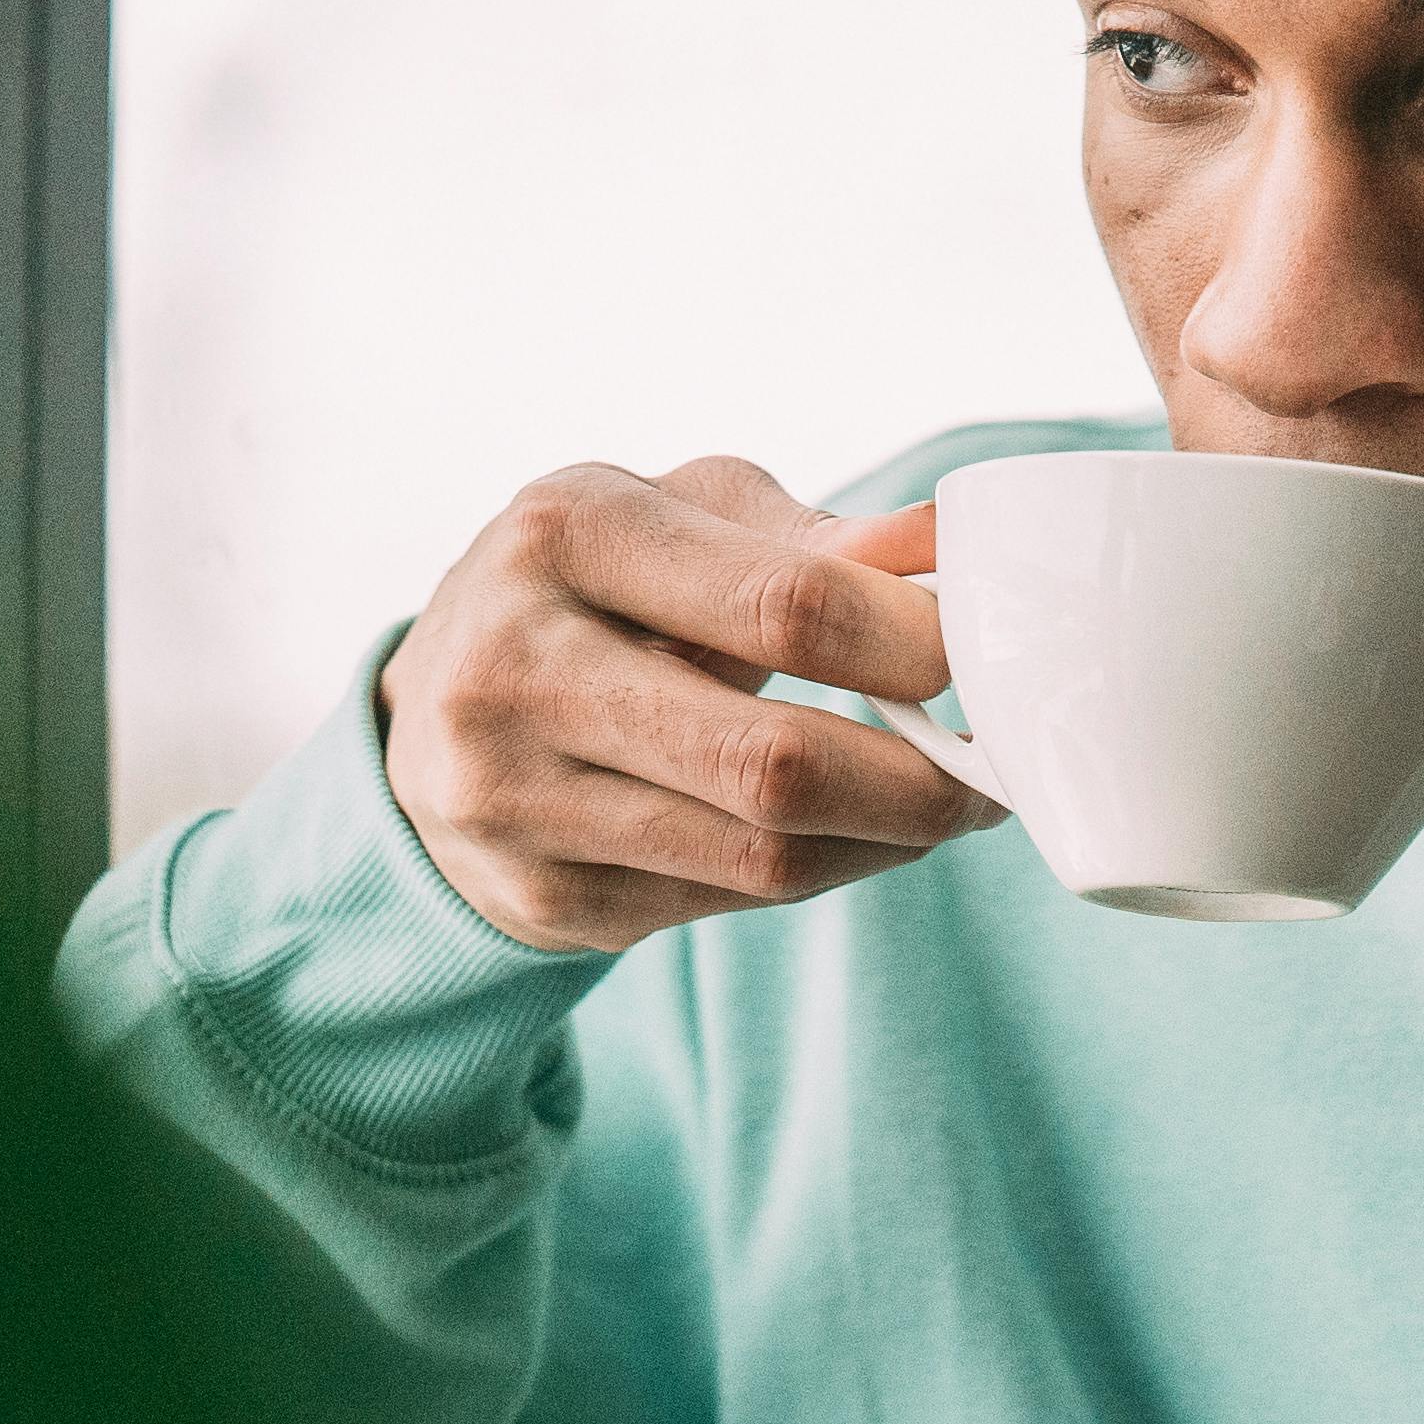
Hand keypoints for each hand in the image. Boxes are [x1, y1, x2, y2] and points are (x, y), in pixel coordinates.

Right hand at [380, 458, 1004, 952]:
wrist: (433, 709)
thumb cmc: (595, 587)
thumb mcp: (682, 518)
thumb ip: (816, 539)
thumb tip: (954, 550)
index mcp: (563, 534)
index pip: (783, 605)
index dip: (912, 645)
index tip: (986, 660)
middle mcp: (513, 666)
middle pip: (773, 763)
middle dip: (917, 780)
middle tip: (990, 771)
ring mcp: (512, 797)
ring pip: (760, 857)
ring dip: (886, 841)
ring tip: (942, 805)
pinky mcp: (538, 896)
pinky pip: (725, 905)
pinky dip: (818, 873)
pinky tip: (850, 837)